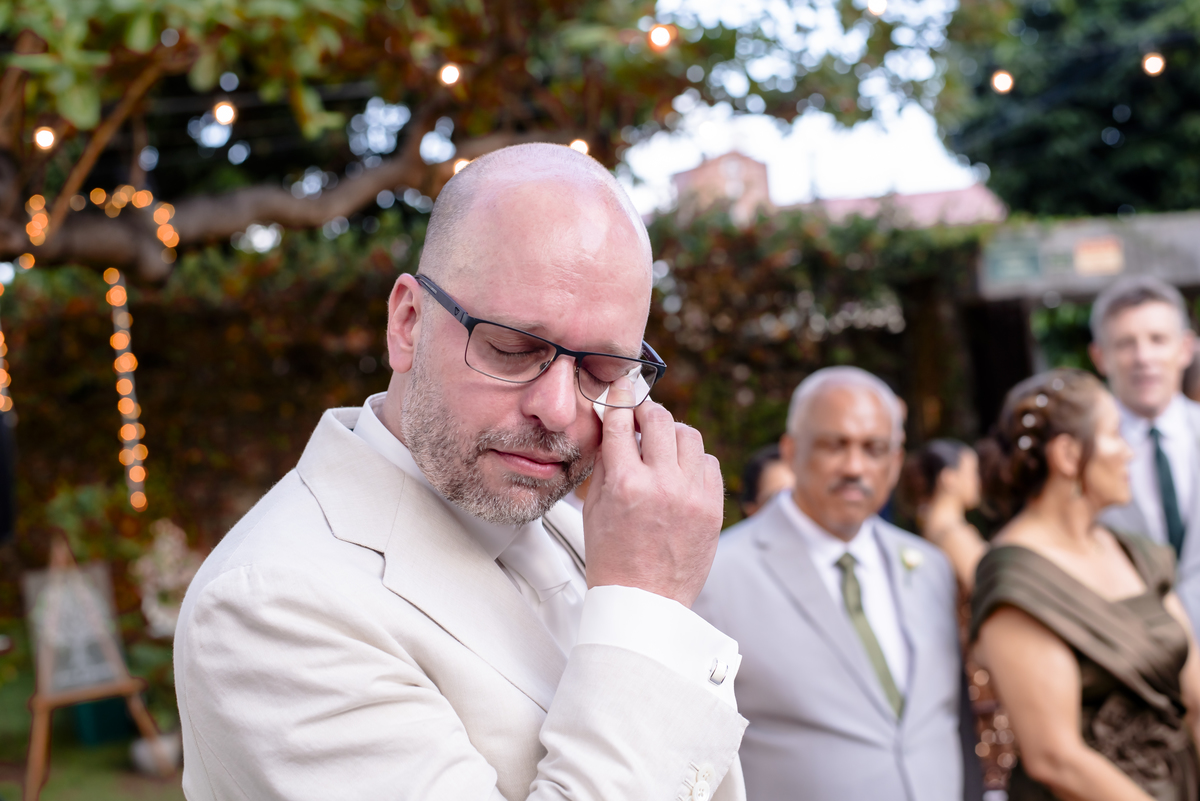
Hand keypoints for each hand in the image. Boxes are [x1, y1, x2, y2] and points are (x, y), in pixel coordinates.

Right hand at [582, 377, 724, 607]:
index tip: (622, 389)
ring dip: (673, 434)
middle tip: (643, 415)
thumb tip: (616, 427)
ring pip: (690, 435)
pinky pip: (710, 463)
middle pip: (661, 419)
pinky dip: (694, 460)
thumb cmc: (613, 558)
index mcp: (625, 485)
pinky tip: (681, 471)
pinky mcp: (713, 507)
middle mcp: (662, 485)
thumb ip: (606, 463)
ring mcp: (692, 496)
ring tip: (663, 446)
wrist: (644, 601)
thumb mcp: (593, 508)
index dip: (621, 399)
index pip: (623, 422)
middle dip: (648, 411)